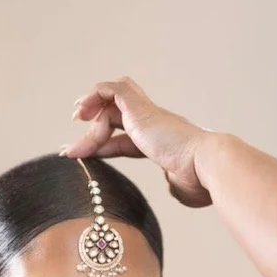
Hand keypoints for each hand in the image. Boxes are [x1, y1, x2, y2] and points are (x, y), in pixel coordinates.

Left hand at [62, 77, 212, 206]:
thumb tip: (173, 185)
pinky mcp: (140, 107)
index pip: (126, 138)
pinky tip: (82, 112)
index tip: (84, 156)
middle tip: (72, 146)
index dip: (103, 145)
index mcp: (162, 141)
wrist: (205, 164)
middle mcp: (155, 123)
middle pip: (116, 116)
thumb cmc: (199, 178)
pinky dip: (94, 96)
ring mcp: (149, 113)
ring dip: (90, 112)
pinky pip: (111, 90)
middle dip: (91, 127)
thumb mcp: (181, 185)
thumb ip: (174, 183)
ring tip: (75, 123)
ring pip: (111, 102)